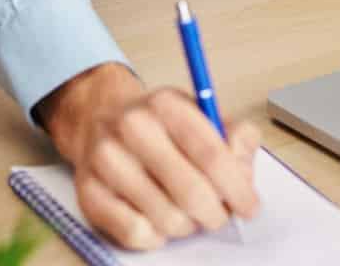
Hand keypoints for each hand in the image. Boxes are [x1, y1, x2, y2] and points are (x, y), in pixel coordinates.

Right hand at [36, 63, 260, 250]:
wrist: (100, 119)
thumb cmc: (160, 125)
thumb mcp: (202, 114)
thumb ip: (236, 137)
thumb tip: (243, 173)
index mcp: (167, 104)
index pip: (211, 154)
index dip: (237, 187)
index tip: (250, 207)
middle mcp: (133, 127)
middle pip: (190, 191)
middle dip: (215, 213)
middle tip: (220, 216)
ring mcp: (106, 161)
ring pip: (166, 218)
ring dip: (188, 226)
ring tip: (189, 214)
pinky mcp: (88, 193)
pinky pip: (135, 233)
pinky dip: (157, 236)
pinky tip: (159, 220)